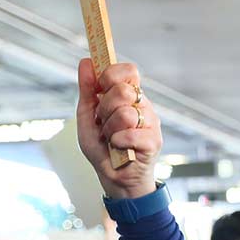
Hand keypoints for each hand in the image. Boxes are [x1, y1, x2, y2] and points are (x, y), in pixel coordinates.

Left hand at [76, 59, 160, 199]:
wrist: (113, 177)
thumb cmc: (103, 148)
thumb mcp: (87, 116)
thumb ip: (87, 90)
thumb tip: (86, 62)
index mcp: (129, 96)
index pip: (129, 71)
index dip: (112, 75)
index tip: (101, 89)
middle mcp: (143, 106)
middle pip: (123, 90)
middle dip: (105, 109)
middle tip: (104, 123)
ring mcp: (151, 123)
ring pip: (125, 114)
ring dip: (110, 129)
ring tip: (112, 139)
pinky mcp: (154, 142)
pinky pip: (130, 134)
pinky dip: (117, 143)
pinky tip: (119, 148)